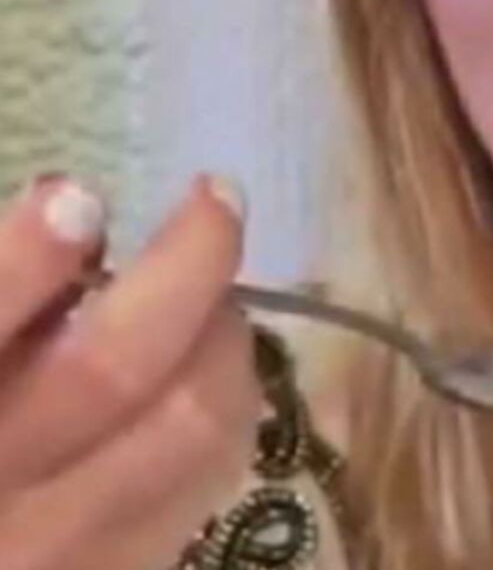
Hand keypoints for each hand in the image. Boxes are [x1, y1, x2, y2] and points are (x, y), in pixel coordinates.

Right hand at [0, 175, 259, 569]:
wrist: (0, 546)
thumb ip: (4, 306)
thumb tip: (71, 218)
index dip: (24, 263)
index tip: (78, 199)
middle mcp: (1, 501)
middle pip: (112, 369)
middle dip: (184, 268)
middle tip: (214, 200)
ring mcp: (66, 554)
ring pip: (193, 425)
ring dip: (223, 337)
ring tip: (215, 294)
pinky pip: (209, 480)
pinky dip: (228, 407)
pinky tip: (212, 371)